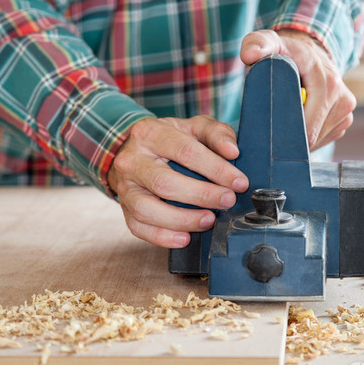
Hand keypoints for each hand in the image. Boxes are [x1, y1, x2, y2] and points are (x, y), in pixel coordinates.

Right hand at [108, 115, 248, 247]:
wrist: (133, 150)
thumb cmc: (170, 140)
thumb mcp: (193, 127)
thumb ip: (217, 133)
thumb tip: (232, 151)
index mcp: (150, 133)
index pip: (186, 151)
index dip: (216, 169)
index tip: (239, 182)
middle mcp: (132, 160)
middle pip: (165, 182)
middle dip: (202, 195)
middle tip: (227, 201)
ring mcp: (125, 187)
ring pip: (148, 209)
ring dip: (182, 219)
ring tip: (208, 220)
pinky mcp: (124, 208)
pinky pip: (138, 228)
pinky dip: (162, 237)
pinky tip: (185, 237)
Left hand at [240, 29, 355, 150]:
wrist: (310, 53)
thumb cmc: (285, 52)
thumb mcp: (269, 43)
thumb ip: (256, 44)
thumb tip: (250, 55)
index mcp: (326, 82)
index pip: (308, 124)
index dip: (286, 135)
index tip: (268, 137)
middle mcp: (341, 96)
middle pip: (312, 136)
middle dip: (290, 140)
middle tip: (270, 136)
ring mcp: (346, 109)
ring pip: (318, 140)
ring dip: (299, 140)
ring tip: (284, 125)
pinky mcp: (345, 119)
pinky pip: (324, 138)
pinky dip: (309, 137)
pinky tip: (298, 125)